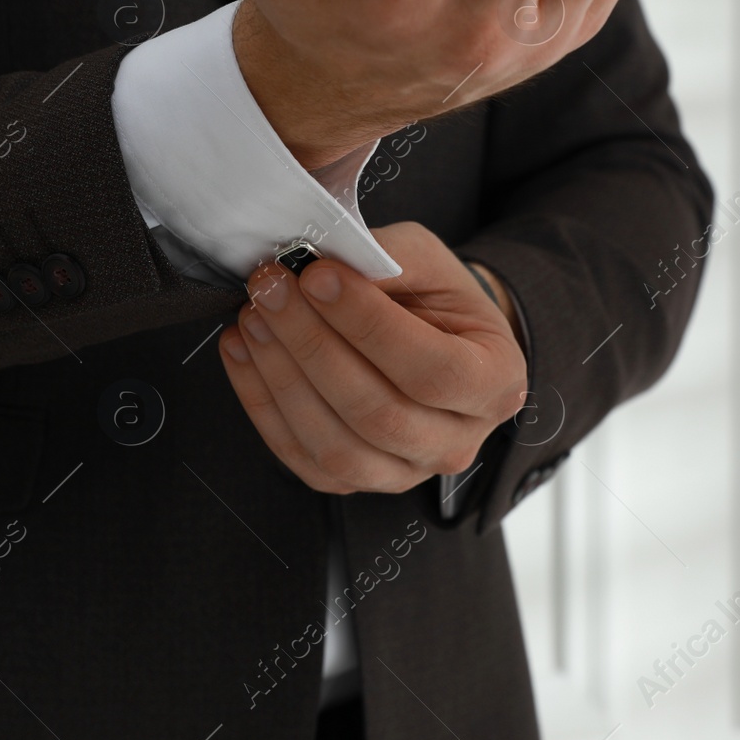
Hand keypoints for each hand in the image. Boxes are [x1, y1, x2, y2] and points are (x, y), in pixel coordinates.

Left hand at [217, 222, 527, 494]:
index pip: (432, 370)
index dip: (367, 325)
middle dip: (312, 345)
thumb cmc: (436, 298)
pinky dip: (263, 405)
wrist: (434, 336)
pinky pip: (302, 458)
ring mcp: (407, 472)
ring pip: (337, 447)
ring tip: (254, 318)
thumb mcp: (426, 260)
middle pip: (378, 413)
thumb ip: (383, 260)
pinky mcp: (357, 480)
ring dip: (282, 379)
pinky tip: (244, 352)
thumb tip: (321, 268)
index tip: (317, 275)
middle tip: (270, 289)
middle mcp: (458, 442)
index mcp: (496, 383)